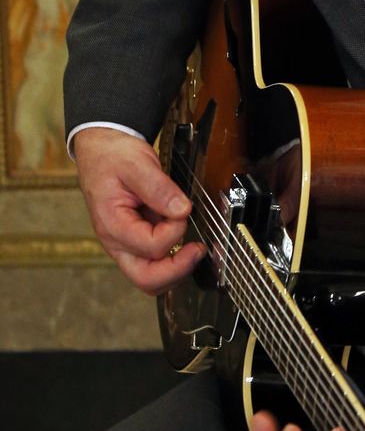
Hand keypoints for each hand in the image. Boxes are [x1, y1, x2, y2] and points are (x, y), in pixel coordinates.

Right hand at [74, 127, 199, 292]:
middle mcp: (117, 242)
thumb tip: (182, 211)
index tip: (183, 209)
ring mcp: (126, 245)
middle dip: (177, 270)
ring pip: (151, 279)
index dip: (174, 231)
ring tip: (194, 247)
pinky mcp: (135, 242)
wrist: (101, 151)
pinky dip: (172, 260)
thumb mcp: (136, 164)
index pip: (151, 246)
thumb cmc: (113, 157)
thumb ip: (159, 188)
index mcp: (112, 224)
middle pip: (147, 280)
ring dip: (176, 268)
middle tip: (198, 249)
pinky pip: (154, 264)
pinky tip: (184, 243)